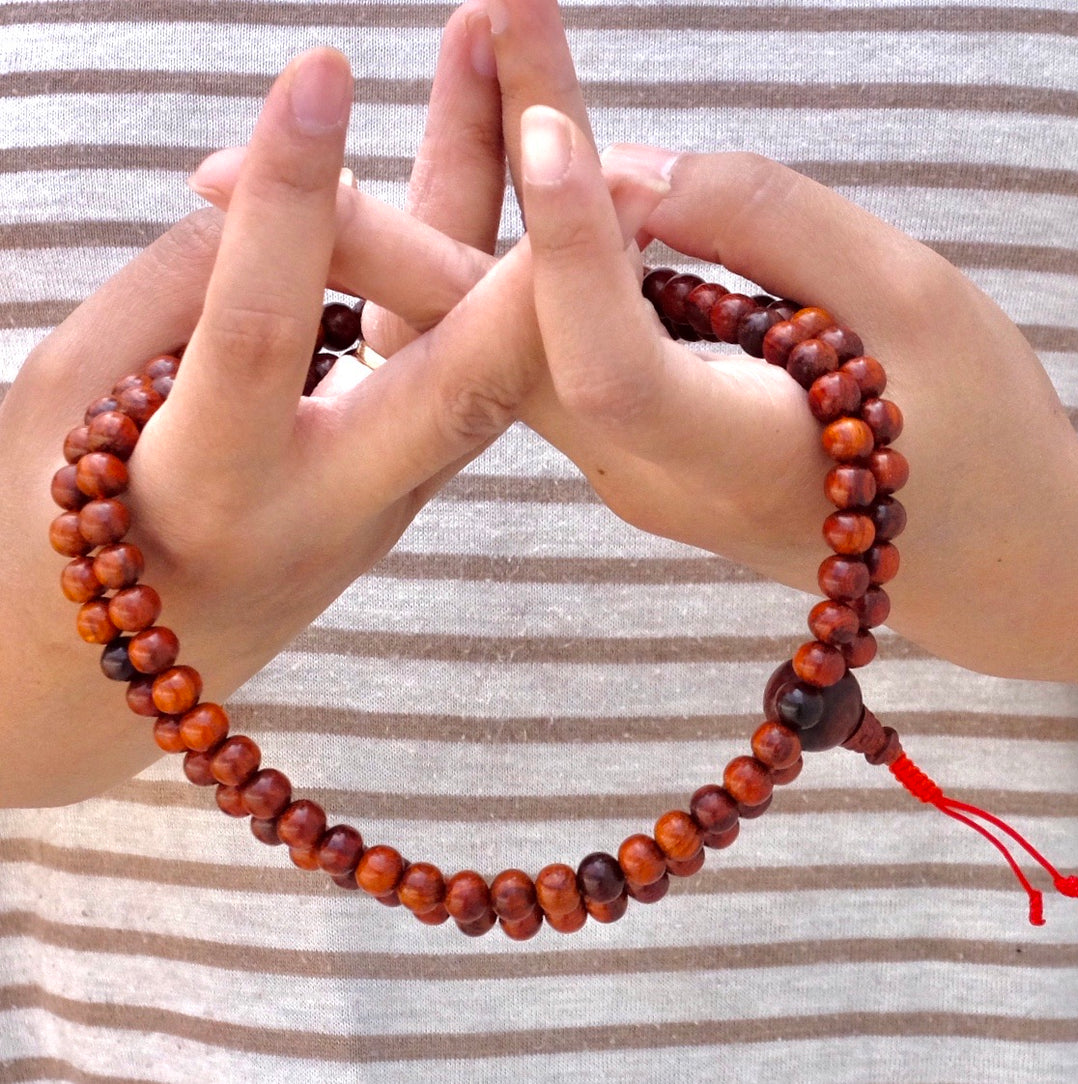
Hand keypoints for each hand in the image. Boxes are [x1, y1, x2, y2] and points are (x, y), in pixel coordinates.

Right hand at [0, 40, 522, 806]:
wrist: (101, 678)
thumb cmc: (40, 542)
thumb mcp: (62, 416)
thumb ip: (164, 308)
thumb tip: (274, 206)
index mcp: (210, 496)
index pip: (266, 335)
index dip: (291, 202)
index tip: (318, 67)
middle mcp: (332, 509)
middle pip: (453, 368)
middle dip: (496, 208)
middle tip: (527, 62)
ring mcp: (389, 501)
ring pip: (474, 349)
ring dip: (501, 204)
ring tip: (500, 53)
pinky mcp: (408, 482)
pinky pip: (455, 356)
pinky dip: (471, 257)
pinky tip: (480, 153)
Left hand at [188, 0, 1077, 698]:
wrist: (995, 566)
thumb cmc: (984, 434)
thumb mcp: (920, 306)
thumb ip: (771, 229)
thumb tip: (623, 175)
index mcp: (734, 456)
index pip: (612, 361)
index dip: (576, 254)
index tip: (557, 131)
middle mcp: (652, 474)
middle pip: (499, 358)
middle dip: (390, 242)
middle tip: (235, 168)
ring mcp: (634, 465)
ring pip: (512, 341)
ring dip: (449, 216)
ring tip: (405, 83)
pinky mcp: (638, 440)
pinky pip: (550, 342)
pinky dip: (520, 246)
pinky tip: (504, 149)